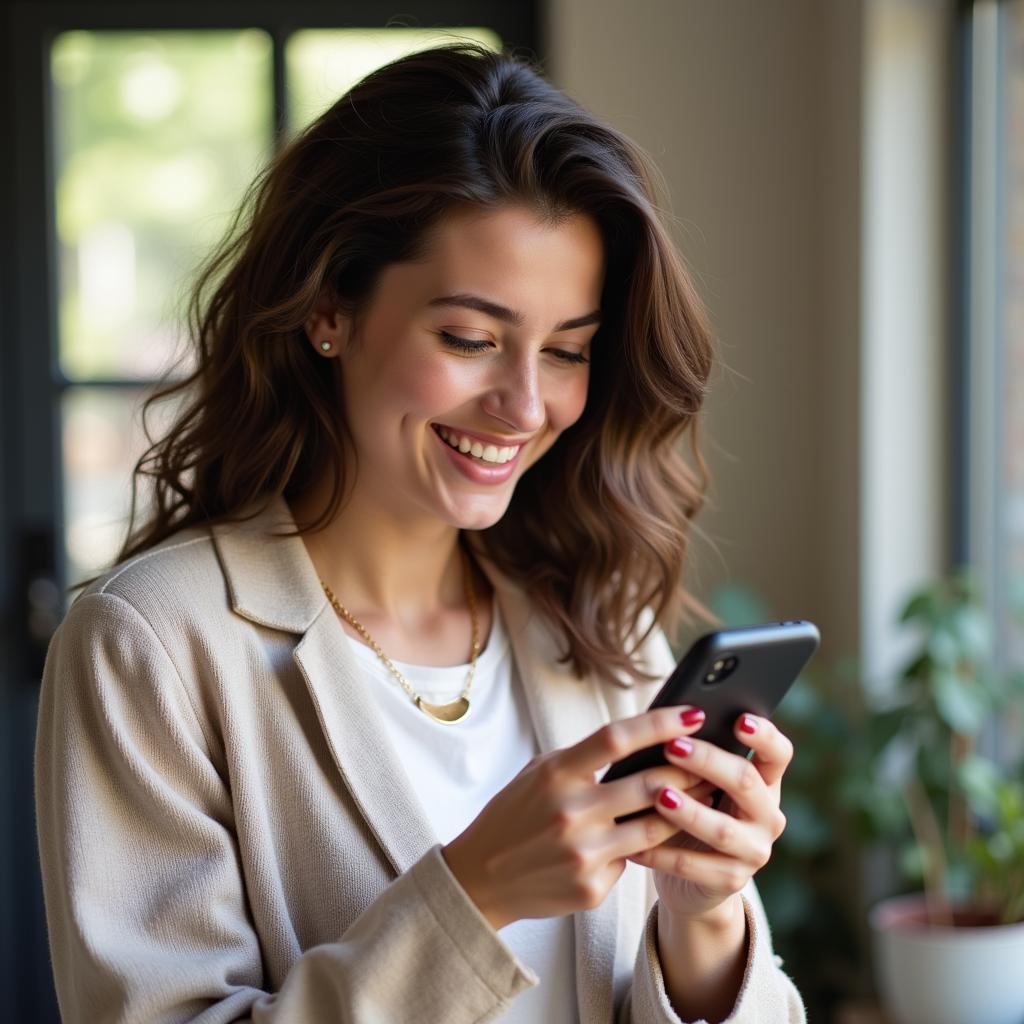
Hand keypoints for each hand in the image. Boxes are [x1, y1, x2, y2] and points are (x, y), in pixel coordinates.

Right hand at [442, 707, 709, 929]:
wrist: (481, 879)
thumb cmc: (515, 814)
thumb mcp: (539, 773)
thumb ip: (583, 758)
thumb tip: (640, 737)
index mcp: (556, 773)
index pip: (617, 738)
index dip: (660, 723)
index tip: (693, 712)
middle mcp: (571, 811)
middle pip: (651, 784)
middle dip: (691, 770)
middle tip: (715, 758)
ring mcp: (583, 853)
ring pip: (657, 827)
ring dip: (688, 809)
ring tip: (708, 794)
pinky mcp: (592, 887)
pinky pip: (634, 860)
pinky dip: (649, 847)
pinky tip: (662, 837)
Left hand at [626, 713, 791, 921]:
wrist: (690, 878)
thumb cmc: (689, 810)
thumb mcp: (696, 782)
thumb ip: (692, 755)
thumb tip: (663, 721)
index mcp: (764, 782)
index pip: (778, 753)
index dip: (764, 736)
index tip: (739, 719)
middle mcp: (767, 815)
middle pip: (746, 782)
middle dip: (708, 761)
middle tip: (672, 746)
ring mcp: (754, 851)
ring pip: (723, 829)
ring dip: (689, 811)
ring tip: (659, 795)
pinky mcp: (731, 881)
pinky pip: (695, 865)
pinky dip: (662, 853)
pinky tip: (635, 843)